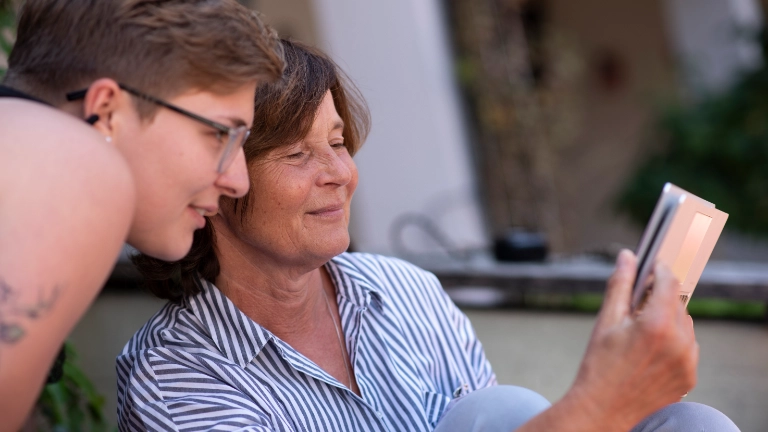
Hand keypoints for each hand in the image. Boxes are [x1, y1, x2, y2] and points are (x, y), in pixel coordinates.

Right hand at [566, 250, 698, 429]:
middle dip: (660, 299)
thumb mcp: (607, 320)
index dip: (660, 270)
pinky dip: (674, 343)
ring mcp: (687, 362)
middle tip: (637, 306)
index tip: (651, 267)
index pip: (669, 283)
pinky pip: (688, 347)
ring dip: (668, 320)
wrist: (603, 408)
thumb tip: (627, 256)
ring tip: (642, 333)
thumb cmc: (599, 364)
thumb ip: (620, 285)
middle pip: (678, 303)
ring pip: (685, 325)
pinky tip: (650, 351)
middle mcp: (679, 343)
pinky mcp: (689, 377)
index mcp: (656, 325)